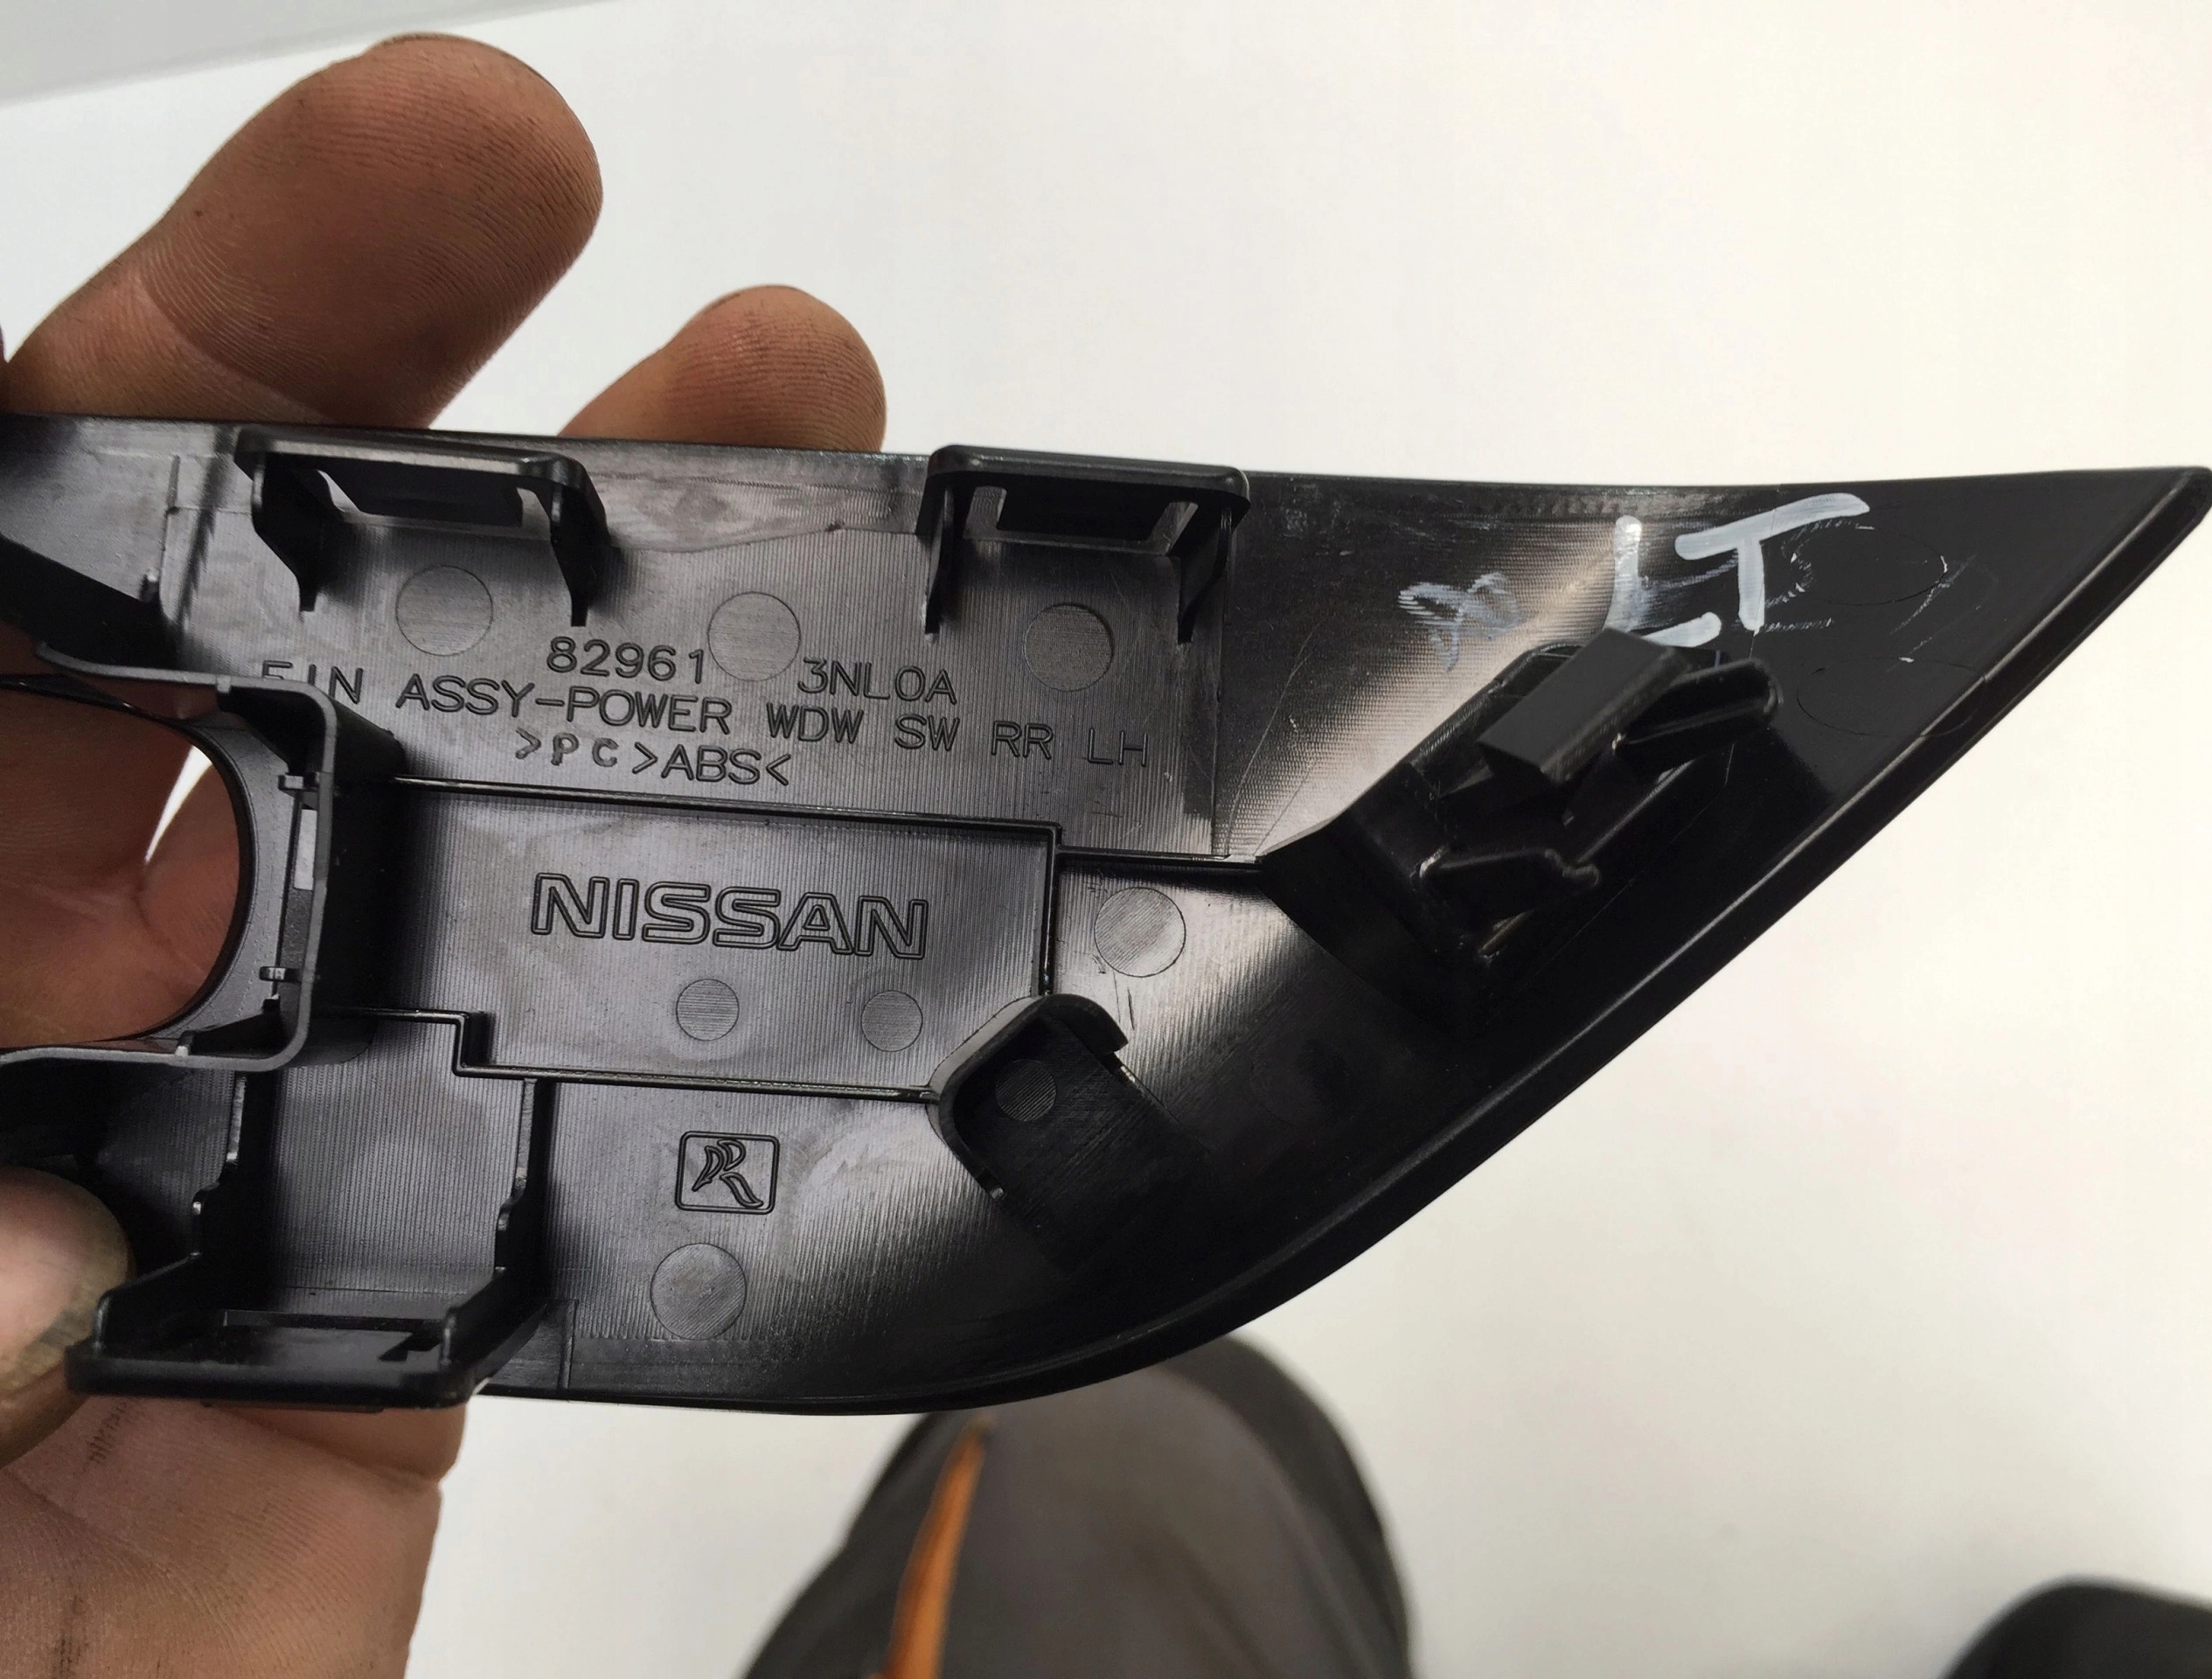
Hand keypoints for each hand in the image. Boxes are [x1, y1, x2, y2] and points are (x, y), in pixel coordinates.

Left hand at [0, 36, 882, 1673]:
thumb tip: (99, 1018)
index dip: (65, 388)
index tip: (242, 232)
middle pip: (154, 643)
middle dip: (315, 386)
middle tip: (488, 175)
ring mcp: (197, 1145)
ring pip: (388, 829)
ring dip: (563, 625)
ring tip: (746, 421)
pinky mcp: (385, 1301)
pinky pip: (543, 1105)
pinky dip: (676, 967)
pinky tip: (793, 804)